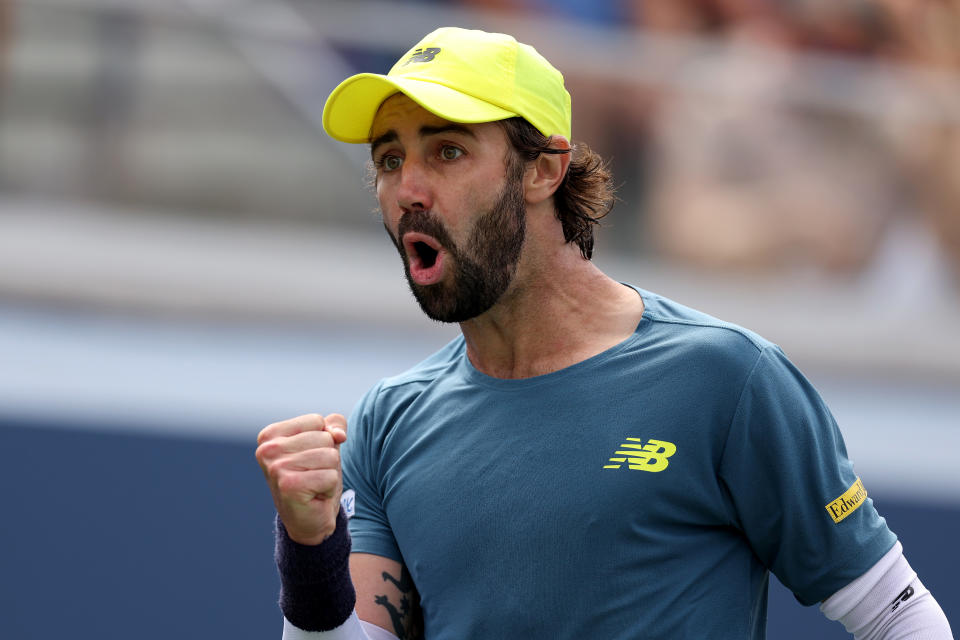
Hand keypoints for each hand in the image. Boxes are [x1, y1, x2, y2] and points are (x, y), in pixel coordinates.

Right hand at [256, 413, 347, 544]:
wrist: (309, 520)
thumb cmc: (315, 477)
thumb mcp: (325, 444)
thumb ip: (334, 425)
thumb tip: (339, 434)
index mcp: (270, 435)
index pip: (316, 421)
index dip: (322, 440)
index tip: (309, 460)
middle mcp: (267, 450)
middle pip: (324, 438)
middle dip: (327, 458)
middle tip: (313, 475)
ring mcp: (276, 468)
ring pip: (330, 456)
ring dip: (329, 473)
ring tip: (314, 485)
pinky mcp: (289, 486)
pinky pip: (330, 475)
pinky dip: (329, 487)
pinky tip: (315, 496)